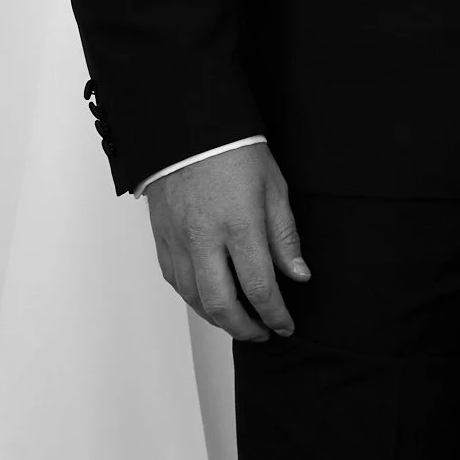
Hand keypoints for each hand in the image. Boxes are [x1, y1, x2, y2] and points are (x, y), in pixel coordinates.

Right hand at [145, 143, 308, 340]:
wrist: (187, 127)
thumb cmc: (234, 151)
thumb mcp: (274, 188)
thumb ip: (284, 236)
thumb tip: (298, 275)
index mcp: (239, 225)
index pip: (260, 287)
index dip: (275, 314)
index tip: (285, 324)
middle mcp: (204, 238)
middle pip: (221, 304)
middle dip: (244, 328)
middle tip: (262, 332)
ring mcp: (178, 239)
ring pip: (193, 298)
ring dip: (218, 318)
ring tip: (239, 321)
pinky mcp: (161, 236)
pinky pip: (174, 280)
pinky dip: (192, 298)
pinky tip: (208, 300)